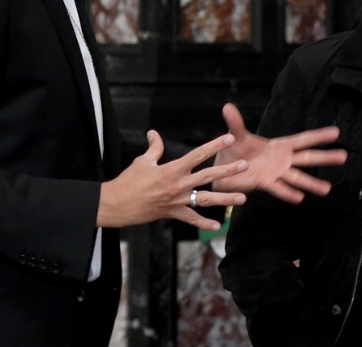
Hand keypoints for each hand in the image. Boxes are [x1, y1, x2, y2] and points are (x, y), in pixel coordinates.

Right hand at [98, 130, 246, 230]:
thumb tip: (154, 133)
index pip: (197, 154)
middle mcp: (178, 185)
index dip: (214, 146)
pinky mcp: (173, 213)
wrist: (117, 204)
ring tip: (242, 199)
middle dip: (228, 171)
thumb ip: (154, 148)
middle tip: (244, 165)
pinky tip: (218, 226)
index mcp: (172, 169)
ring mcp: (177, 201)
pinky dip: (203, 224)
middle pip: (208, 176)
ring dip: (225, 199)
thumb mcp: (142, 161)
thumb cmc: (128, 181)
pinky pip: (191, 219)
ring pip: (206, 199)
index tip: (229, 138)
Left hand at [211, 103, 347, 203]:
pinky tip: (299, 198)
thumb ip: (236, 123)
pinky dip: (288, 193)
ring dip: (311, 183)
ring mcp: (275, 173)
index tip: (336, 132)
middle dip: (325, 157)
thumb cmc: (233, 151)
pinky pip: (278, 188)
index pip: (302, 139)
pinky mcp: (265, 183)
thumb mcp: (235, 136)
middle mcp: (281, 160)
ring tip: (327, 189)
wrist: (221, 170)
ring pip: (297, 177)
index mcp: (279, 145)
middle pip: (307, 158)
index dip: (318, 135)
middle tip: (344, 156)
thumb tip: (227, 106)